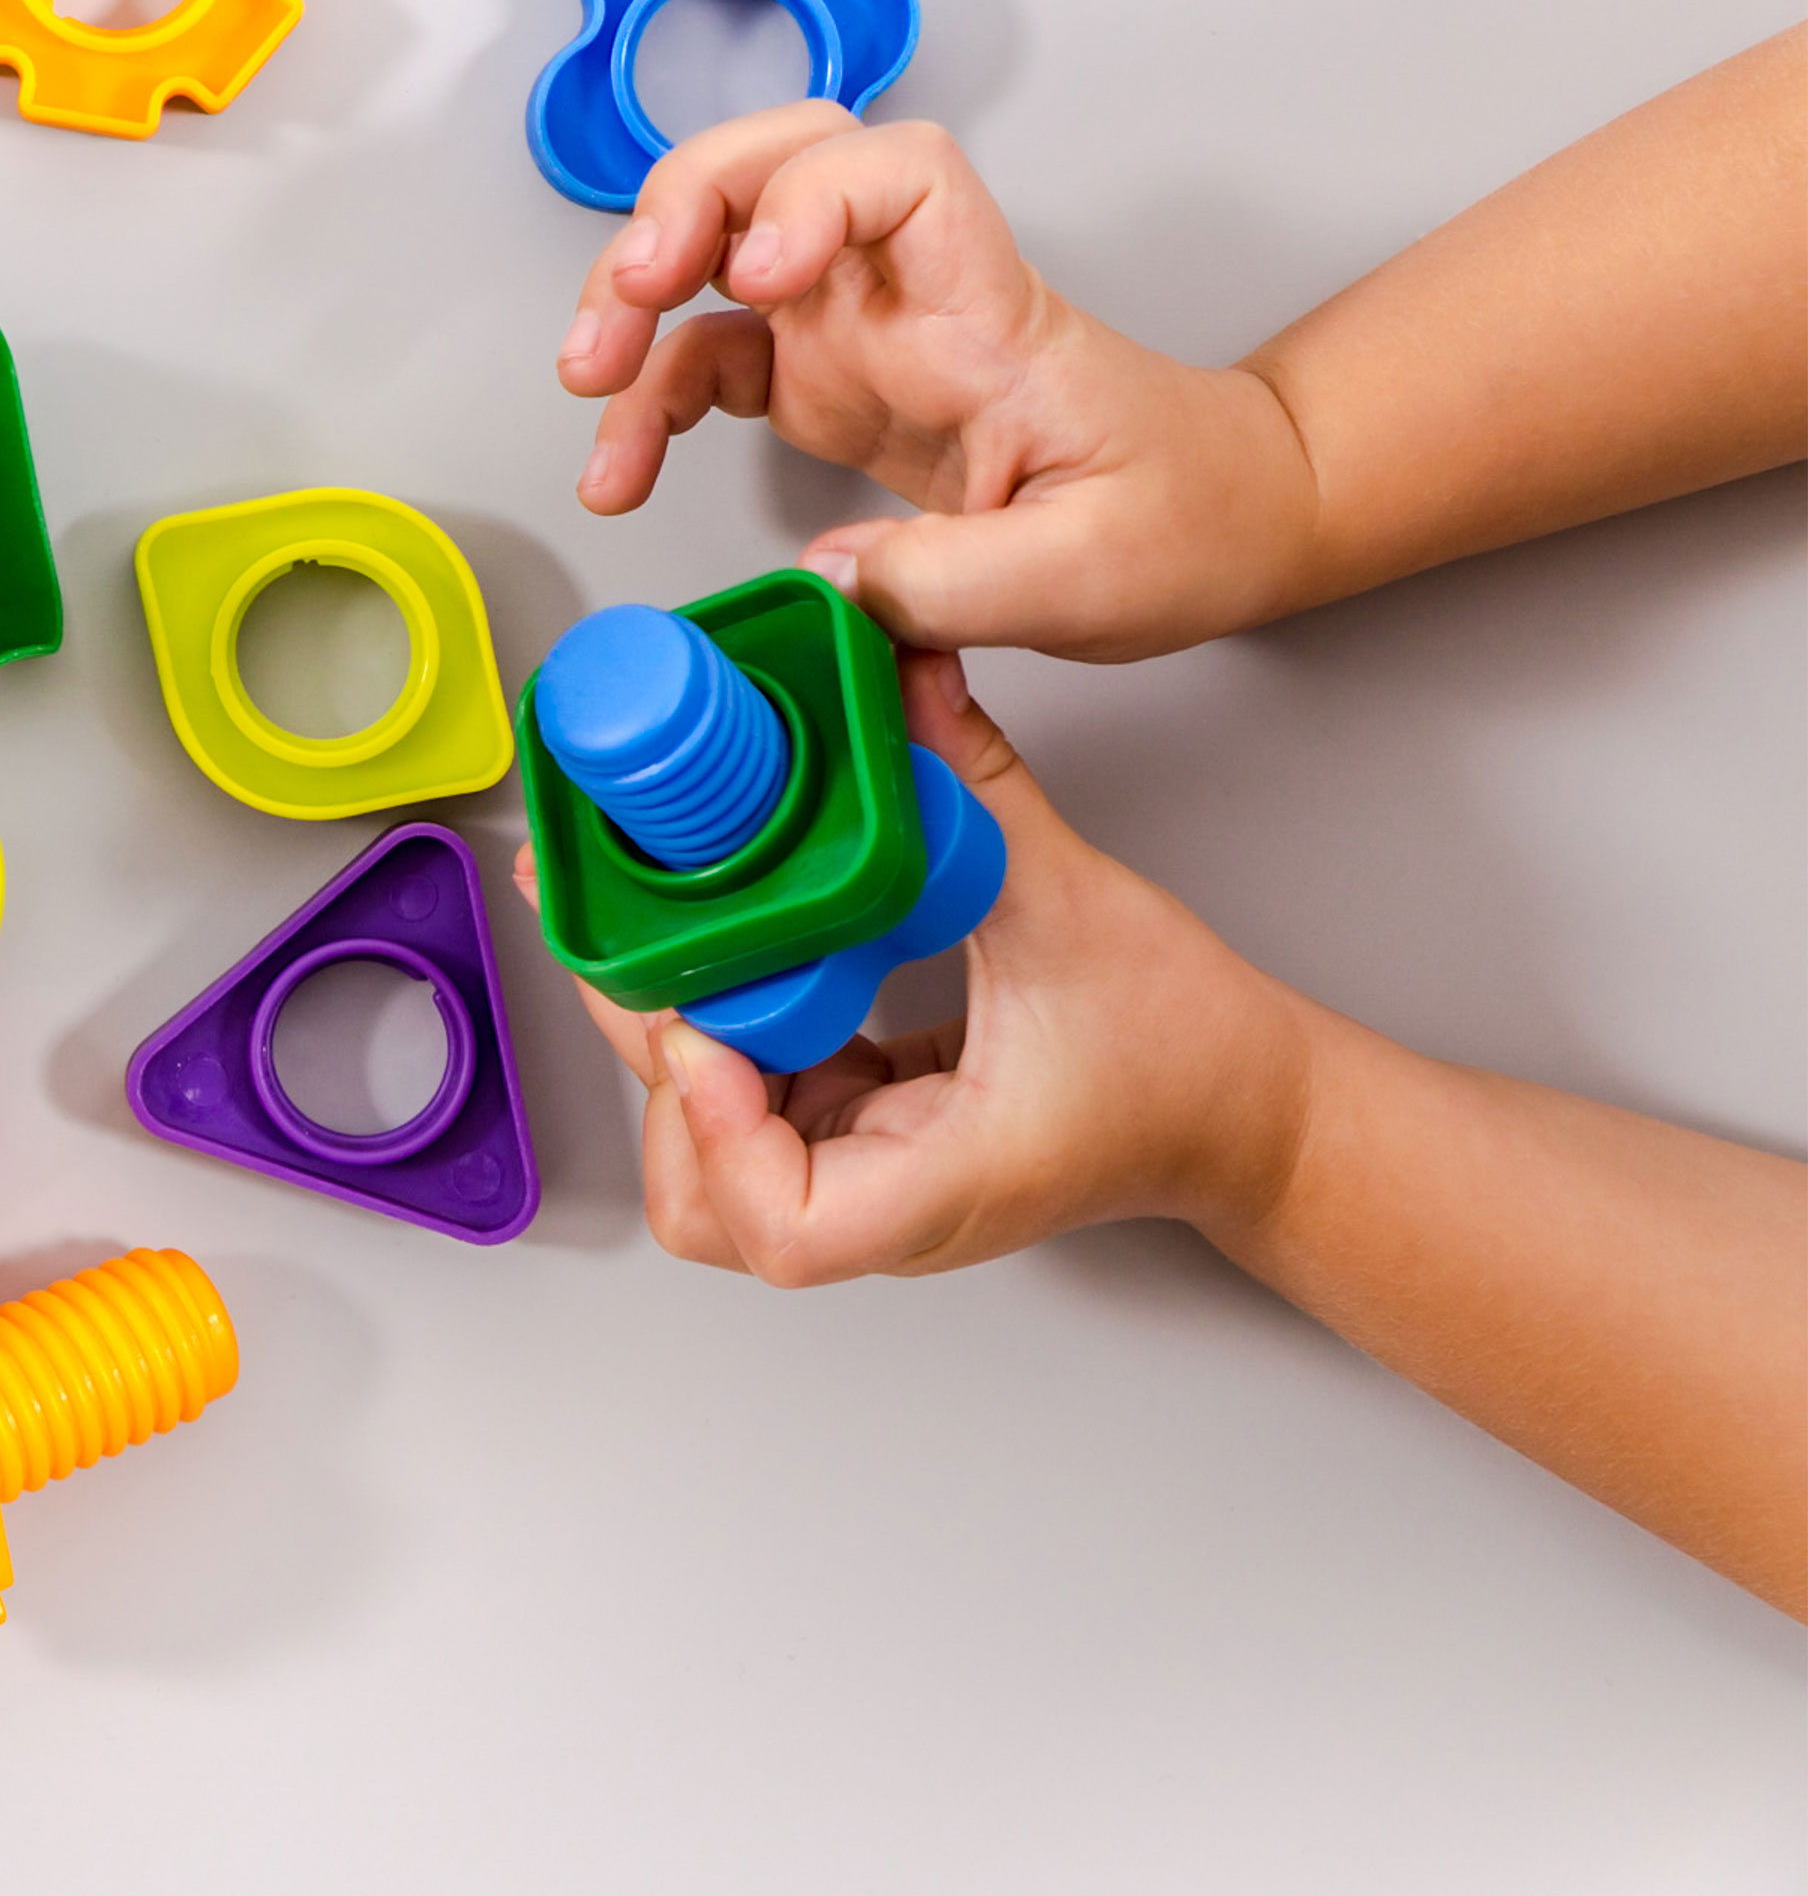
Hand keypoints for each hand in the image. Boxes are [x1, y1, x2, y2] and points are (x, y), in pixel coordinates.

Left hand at [523, 650, 1316, 1280]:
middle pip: (708, 1199)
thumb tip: (904, 668)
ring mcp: (865, 1179)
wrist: (1249, 1111)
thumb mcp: (1076, 899)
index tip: (709, 1028)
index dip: (720, 1135)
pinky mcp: (862, 1137)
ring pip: (712, 1156)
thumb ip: (977, 785)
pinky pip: (754, 1104)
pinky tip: (727, 952)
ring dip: (680, 1052)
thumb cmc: (1189, 1052)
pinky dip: (724, 1030)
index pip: (785, 1226)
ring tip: (676, 944)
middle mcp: (885, 1205)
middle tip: (646, 954)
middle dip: (661, 1076)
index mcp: (940, 1186)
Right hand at [552, 106, 1319, 661]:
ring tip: (589, 382)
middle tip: (633, 292)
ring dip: (636, 292)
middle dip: (684, 203)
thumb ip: (960, 585)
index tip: (759, 276)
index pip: (905, 175)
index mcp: (987, 313)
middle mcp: (911, 299)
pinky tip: (620, 466)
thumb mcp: (1095, 575)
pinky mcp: (828, 385)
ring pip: (722, 246)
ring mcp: (859, 333)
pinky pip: (709, 358)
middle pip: (781, 162)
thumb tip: (828, 582)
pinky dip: (648, 400)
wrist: (1214, 519)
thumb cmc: (1183, 515)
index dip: (816, 192)